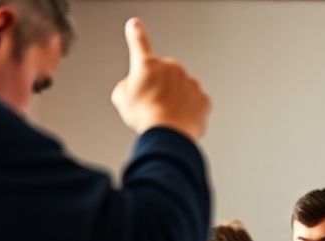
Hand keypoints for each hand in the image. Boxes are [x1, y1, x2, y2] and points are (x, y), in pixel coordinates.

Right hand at [110, 18, 209, 141]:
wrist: (168, 132)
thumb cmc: (144, 115)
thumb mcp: (121, 98)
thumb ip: (127, 86)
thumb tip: (133, 86)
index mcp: (147, 65)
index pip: (139, 44)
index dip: (136, 34)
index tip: (135, 24)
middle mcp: (171, 69)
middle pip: (164, 76)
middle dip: (159, 87)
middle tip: (151, 106)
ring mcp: (190, 82)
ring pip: (181, 90)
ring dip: (174, 101)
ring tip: (165, 118)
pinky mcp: (203, 99)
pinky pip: (194, 104)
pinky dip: (188, 113)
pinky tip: (178, 122)